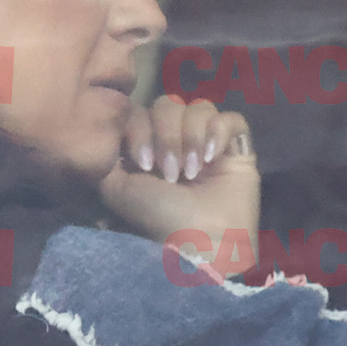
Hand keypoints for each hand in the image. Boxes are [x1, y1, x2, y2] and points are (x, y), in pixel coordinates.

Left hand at [100, 95, 259, 267]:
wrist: (201, 241)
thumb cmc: (157, 217)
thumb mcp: (116, 188)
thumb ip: (108, 157)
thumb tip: (111, 138)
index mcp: (149, 149)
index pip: (140, 111)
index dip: (140, 130)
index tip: (145, 165)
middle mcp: (177, 142)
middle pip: (169, 104)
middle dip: (167, 136)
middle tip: (171, 173)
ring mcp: (208, 144)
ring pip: (199, 107)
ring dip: (192, 137)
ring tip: (194, 173)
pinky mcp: (238, 148)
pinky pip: (232, 118)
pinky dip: (220, 132)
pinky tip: (215, 158)